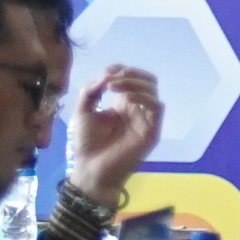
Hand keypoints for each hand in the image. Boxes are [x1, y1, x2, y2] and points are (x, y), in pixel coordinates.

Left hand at [65, 65, 163, 207]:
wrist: (90, 169)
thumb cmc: (86, 143)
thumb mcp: (82, 111)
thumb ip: (91, 90)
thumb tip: (108, 73)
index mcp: (122, 103)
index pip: (132, 77)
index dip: (121, 69)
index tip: (105, 73)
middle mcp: (136, 109)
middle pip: (146, 80)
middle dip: (129, 73)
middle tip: (110, 80)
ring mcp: (145, 120)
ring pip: (152, 90)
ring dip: (133, 82)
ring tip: (113, 87)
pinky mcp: (151, 132)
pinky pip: (156, 107)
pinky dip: (143, 97)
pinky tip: (125, 99)